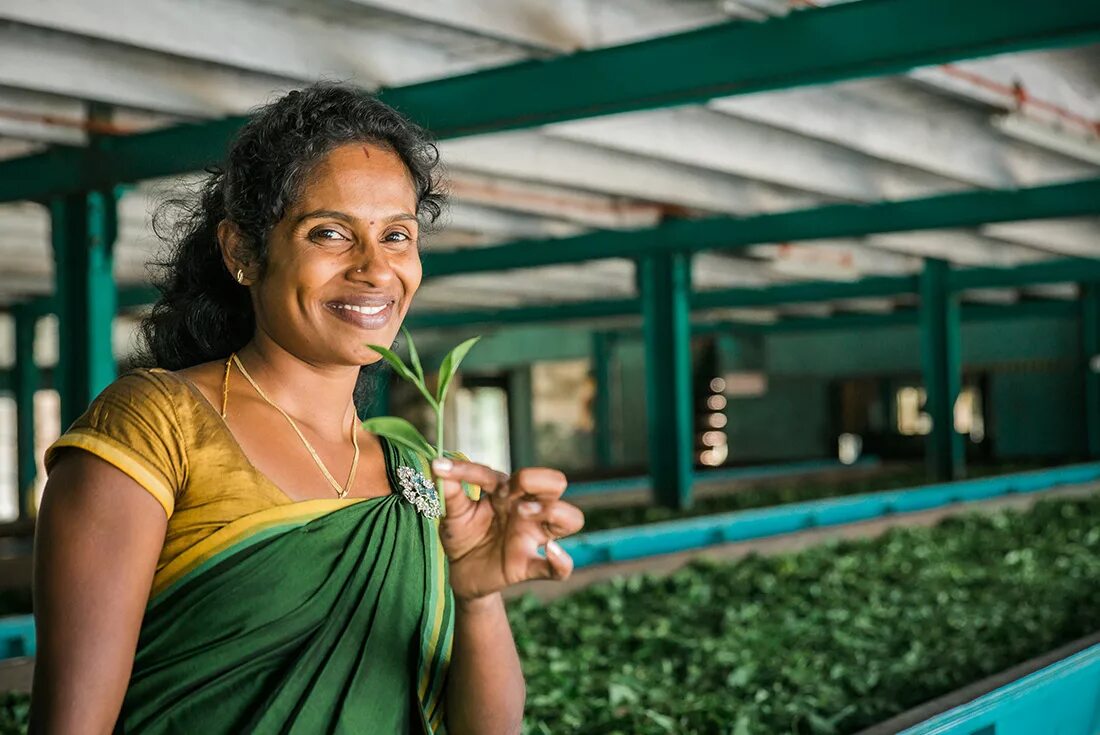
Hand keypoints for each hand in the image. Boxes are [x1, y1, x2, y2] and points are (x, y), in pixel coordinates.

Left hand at [431, 457, 584, 602]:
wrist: (461, 572)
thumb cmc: (463, 535)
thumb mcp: (453, 514)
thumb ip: (450, 493)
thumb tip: (437, 466)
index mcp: (506, 492)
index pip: (496, 473)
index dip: (468, 471)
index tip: (442, 470)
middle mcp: (526, 509)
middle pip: (555, 483)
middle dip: (540, 481)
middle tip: (512, 495)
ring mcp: (532, 537)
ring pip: (571, 519)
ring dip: (554, 512)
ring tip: (526, 515)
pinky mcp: (531, 565)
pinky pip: (560, 568)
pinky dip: (561, 561)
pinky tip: (549, 552)